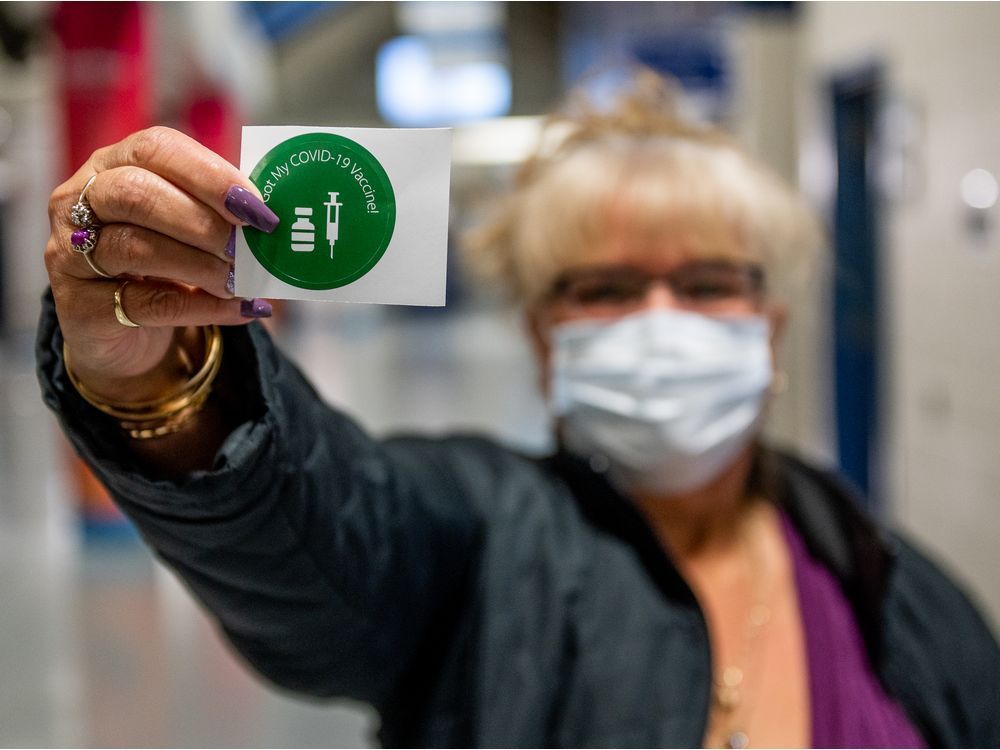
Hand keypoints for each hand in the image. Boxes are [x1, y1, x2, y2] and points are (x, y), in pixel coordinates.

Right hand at [44, 126, 276, 401]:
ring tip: (241, 281)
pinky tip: (241, 310)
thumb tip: (278, 221)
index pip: (156, 149)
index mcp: (115, 163)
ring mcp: (70, 252)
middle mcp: (81, 199)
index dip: (211, 176)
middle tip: (247, 247)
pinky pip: (146, 304)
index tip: (257, 207)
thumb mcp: (190, 227)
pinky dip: (203, 308)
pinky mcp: (80, 306)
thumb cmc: (165, 262)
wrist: (123, 331)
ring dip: (202, 266)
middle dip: (203, 221)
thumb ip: (223, 214)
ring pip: (135, 248)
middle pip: (137, 194)